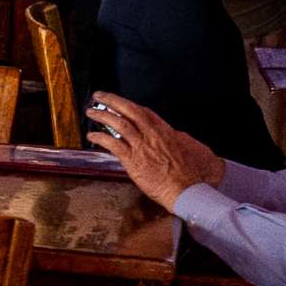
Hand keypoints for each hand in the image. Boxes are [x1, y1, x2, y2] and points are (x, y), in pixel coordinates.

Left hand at [87, 93, 222, 211]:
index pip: (145, 112)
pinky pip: (113, 144)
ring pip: (119, 124)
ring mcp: (141, 147)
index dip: (131, 106)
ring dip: (102, 115)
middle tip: (100, 96)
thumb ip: (181, 140)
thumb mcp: (193, 149)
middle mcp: (152, 135)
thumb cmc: (193, 174)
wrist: (188, 189)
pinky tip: (92, 135)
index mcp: (166, 132)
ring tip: (92, 112)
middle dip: (113, 100)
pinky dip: (100, 138)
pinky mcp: (133, 160)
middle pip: (130, 111)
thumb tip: (176, 136)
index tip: (122, 104)